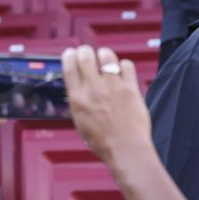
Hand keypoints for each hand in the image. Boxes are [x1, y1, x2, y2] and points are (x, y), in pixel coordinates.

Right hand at [62, 45, 151, 162]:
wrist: (125, 149)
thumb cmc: (103, 141)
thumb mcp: (80, 121)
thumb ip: (79, 101)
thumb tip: (79, 86)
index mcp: (77, 98)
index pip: (69, 66)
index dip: (69, 55)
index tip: (71, 53)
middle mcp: (93, 89)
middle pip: (85, 55)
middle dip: (85, 51)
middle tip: (88, 53)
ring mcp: (113, 87)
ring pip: (106, 55)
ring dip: (104, 54)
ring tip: (105, 59)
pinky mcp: (130, 88)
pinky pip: (126, 65)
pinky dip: (123, 65)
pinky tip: (122, 72)